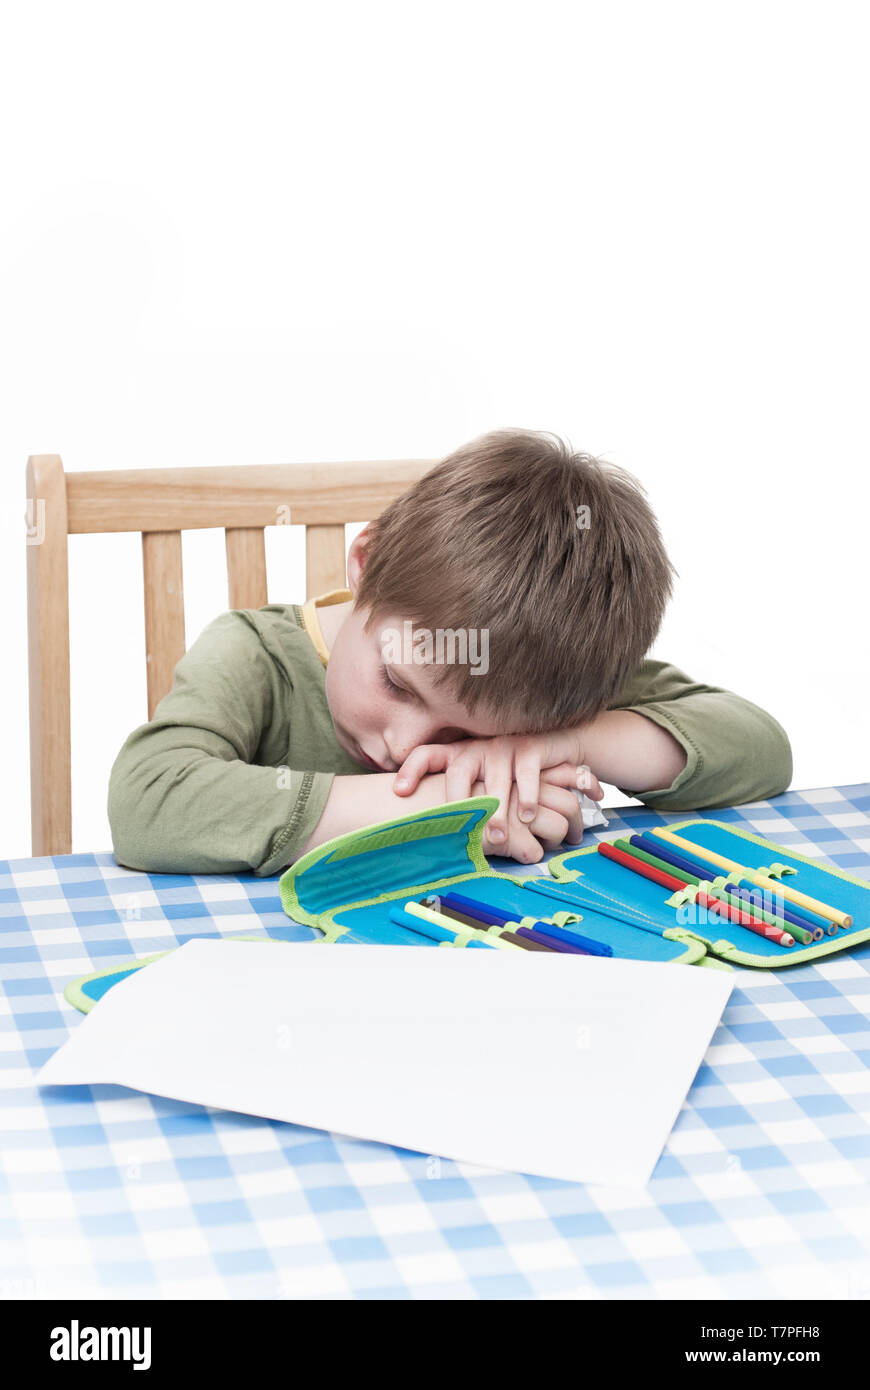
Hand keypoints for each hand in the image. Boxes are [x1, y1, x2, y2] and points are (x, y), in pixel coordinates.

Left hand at [393, 731, 603, 847]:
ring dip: (496, 811)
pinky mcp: (530, 748)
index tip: (400, 791)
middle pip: (458, 772)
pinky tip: (528, 816)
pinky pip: (527, 774)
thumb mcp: (482, 779)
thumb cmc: (509, 772)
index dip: (411, 770)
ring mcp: (503, 746)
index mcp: (458, 754)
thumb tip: (434, 835)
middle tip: (457, 830)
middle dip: (457, 801)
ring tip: (496, 837)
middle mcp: (476, 748)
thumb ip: (463, 797)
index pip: (426, 754)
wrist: (552, 744)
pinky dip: (528, 797)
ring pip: (494, 780)